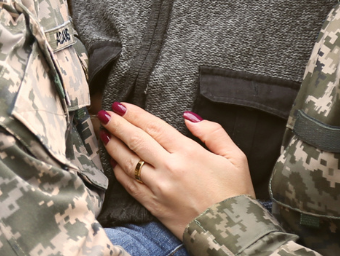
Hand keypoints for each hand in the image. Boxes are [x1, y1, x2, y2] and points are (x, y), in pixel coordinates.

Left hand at [99, 103, 254, 237]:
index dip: (134, 114)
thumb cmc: (235, 195)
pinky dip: (118, 170)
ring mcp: (158, 188)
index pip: (154, 127)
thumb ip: (213, 132)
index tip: (120, 105)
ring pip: (128, 161)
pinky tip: (113, 161)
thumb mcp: (235, 157)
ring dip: (113, 145)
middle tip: (104, 113)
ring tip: (103, 132)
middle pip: (136, 140)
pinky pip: (129, 184)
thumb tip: (189, 117)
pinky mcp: (152, 205)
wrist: (230, 234)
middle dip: (117, 124)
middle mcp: (169, 169)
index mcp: (188, 153)